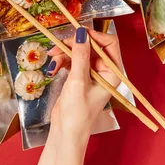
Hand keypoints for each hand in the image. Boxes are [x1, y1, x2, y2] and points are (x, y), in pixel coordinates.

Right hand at [46, 27, 122, 143]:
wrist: (66, 131)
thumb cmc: (78, 111)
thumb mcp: (78, 81)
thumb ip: (80, 55)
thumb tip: (81, 33)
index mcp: (112, 72)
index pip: (109, 44)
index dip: (94, 36)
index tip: (78, 33)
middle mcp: (104, 71)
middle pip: (91, 46)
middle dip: (73, 45)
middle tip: (58, 47)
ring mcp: (91, 74)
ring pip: (78, 52)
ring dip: (64, 54)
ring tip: (52, 60)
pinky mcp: (79, 77)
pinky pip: (71, 61)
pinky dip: (62, 61)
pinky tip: (53, 68)